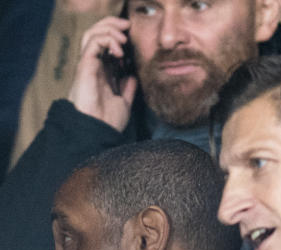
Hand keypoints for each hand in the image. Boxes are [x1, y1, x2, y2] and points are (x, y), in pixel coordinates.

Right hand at [67, 16, 136, 130]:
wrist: (98, 132)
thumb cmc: (107, 121)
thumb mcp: (124, 103)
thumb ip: (128, 89)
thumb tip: (134, 77)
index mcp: (102, 72)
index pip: (107, 44)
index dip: (119, 37)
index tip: (134, 39)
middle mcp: (94, 66)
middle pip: (97, 34)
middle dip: (112, 26)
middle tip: (128, 26)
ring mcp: (89, 65)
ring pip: (92, 34)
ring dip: (109, 29)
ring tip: (124, 37)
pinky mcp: (85, 67)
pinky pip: (92, 44)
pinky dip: (106, 40)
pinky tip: (119, 49)